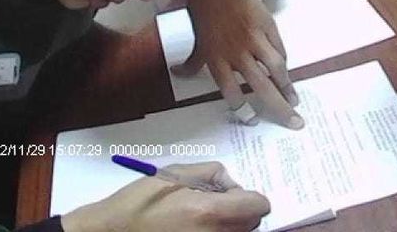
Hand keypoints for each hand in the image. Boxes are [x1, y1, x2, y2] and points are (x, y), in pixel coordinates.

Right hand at [61, 162, 269, 231]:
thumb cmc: (138, 203)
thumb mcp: (174, 174)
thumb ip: (210, 172)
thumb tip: (230, 182)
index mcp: (208, 211)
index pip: (258, 206)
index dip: (250, 196)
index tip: (234, 193)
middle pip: (252, 224)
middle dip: (241, 210)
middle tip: (216, 203)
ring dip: (229, 225)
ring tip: (202, 217)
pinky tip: (194, 228)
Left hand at [174, 0, 302, 129]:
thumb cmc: (204, 11)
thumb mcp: (196, 38)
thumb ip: (192, 61)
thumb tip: (177, 74)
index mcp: (216, 57)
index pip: (232, 92)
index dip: (243, 109)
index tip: (252, 120)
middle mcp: (237, 51)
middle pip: (261, 86)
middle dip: (278, 107)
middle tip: (293, 123)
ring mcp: (255, 38)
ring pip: (276, 68)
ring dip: (288, 87)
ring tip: (295, 101)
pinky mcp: (268, 25)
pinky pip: (279, 49)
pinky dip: (284, 64)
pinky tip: (286, 75)